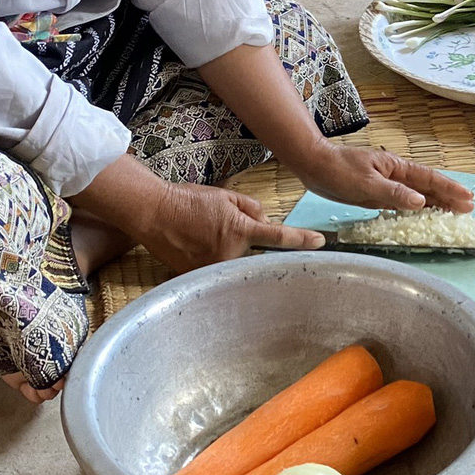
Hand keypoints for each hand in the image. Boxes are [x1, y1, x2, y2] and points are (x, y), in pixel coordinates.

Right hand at [128, 181, 327, 273]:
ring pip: (238, 263)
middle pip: (257, 254)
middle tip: (223, 230)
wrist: (153, 213)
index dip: (301, 240)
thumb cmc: (188, 201)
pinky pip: (219, 272)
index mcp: (240, 229)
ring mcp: (214, 269)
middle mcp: (230, 253)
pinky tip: (197, 246)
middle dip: (250, 243)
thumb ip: (252, 208)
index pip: (278, 236)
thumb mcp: (226, 195)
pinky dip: (215, 260)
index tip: (320, 242)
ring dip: (231, 251)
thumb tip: (265, 221)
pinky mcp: (200, 278)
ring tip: (205, 235)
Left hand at [300, 143, 474, 214]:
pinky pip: (403, 202)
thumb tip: (421, 201)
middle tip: (469, 208)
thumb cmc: (338, 170)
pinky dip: (416, 208)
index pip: (429, 179)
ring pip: (417, 195)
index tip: (468, 197)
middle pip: (428, 187)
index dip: (449, 189)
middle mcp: (395, 175)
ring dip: (436, 202)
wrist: (314, 165)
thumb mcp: (366, 183)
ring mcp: (387, 184)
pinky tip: (422, 213)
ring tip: (453, 211)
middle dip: (449, 196)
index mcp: (396, 167)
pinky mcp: (377, 193)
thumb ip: (393, 193)